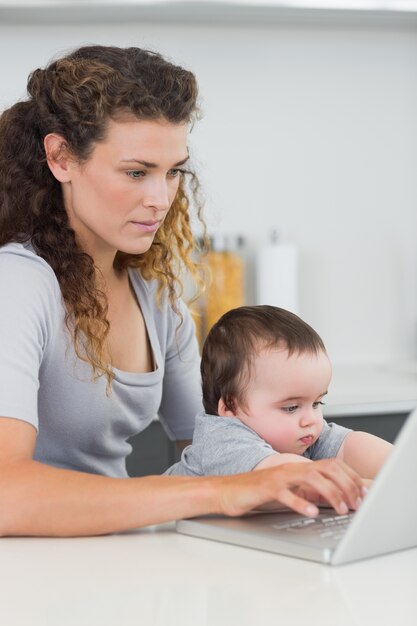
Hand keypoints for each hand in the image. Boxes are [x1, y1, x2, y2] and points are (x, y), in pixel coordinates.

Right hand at [214, 458, 365, 517]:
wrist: (226, 490)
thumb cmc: (256, 492)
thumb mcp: (287, 489)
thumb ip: (306, 490)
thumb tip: (330, 498)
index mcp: (298, 467)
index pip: (332, 465)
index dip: (351, 478)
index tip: (363, 493)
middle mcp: (291, 468)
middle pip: (327, 469)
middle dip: (347, 485)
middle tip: (357, 504)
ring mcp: (279, 477)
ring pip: (311, 478)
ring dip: (330, 493)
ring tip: (341, 509)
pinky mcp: (267, 488)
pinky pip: (287, 494)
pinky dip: (301, 503)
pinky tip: (312, 512)